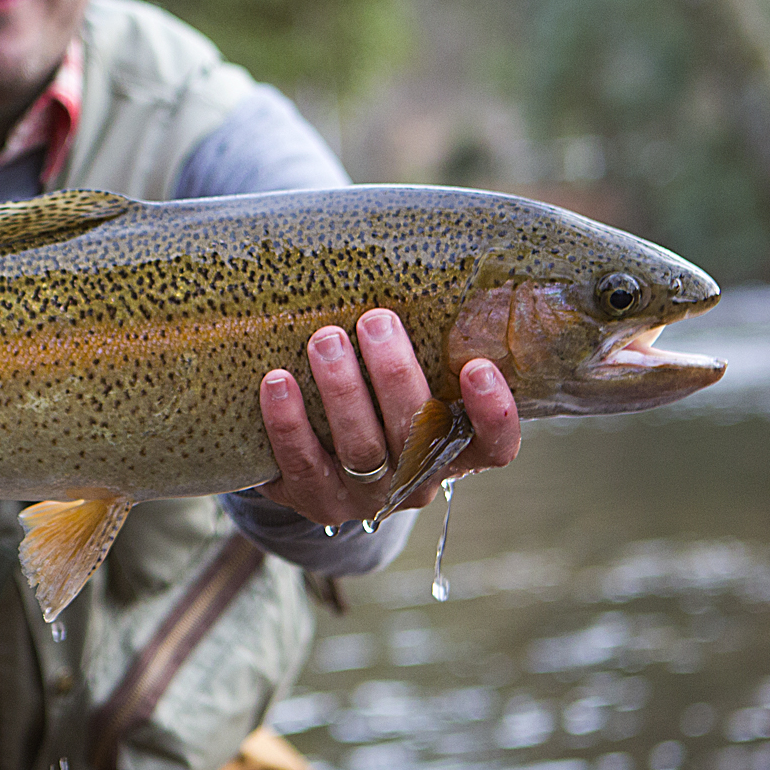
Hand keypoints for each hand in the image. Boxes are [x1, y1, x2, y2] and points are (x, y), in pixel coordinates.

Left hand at [256, 308, 519, 525]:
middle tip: (375, 320)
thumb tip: (401, 269)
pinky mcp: (315, 500)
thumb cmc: (373, 403)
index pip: (493, 447)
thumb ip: (418, 348)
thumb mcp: (403, 386)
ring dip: (343, 390)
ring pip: (362, 448)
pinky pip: (302, 463)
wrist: (313, 463)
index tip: (477, 366)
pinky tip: (277, 381)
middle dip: (394, 375)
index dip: (492, 415)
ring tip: (325, 339)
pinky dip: (289, 422)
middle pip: (416, 436)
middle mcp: (416, 481)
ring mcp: (366, 497)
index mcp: (453, 452)